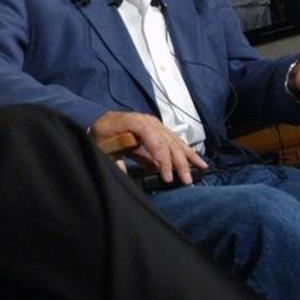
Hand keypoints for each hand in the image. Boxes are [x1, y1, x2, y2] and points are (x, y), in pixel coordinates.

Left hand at [90, 111, 206, 184]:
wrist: (98, 119)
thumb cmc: (101, 133)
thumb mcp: (103, 148)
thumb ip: (115, 161)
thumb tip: (124, 176)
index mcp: (135, 122)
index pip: (155, 141)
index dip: (163, 159)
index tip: (167, 177)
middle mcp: (148, 121)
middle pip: (168, 142)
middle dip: (179, 163)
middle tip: (186, 180)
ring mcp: (155, 123)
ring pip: (175, 141)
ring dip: (188, 157)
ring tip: (201, 169)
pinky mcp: (158, 129)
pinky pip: (175, 140)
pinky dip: (187, 151)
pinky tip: (197, 160)